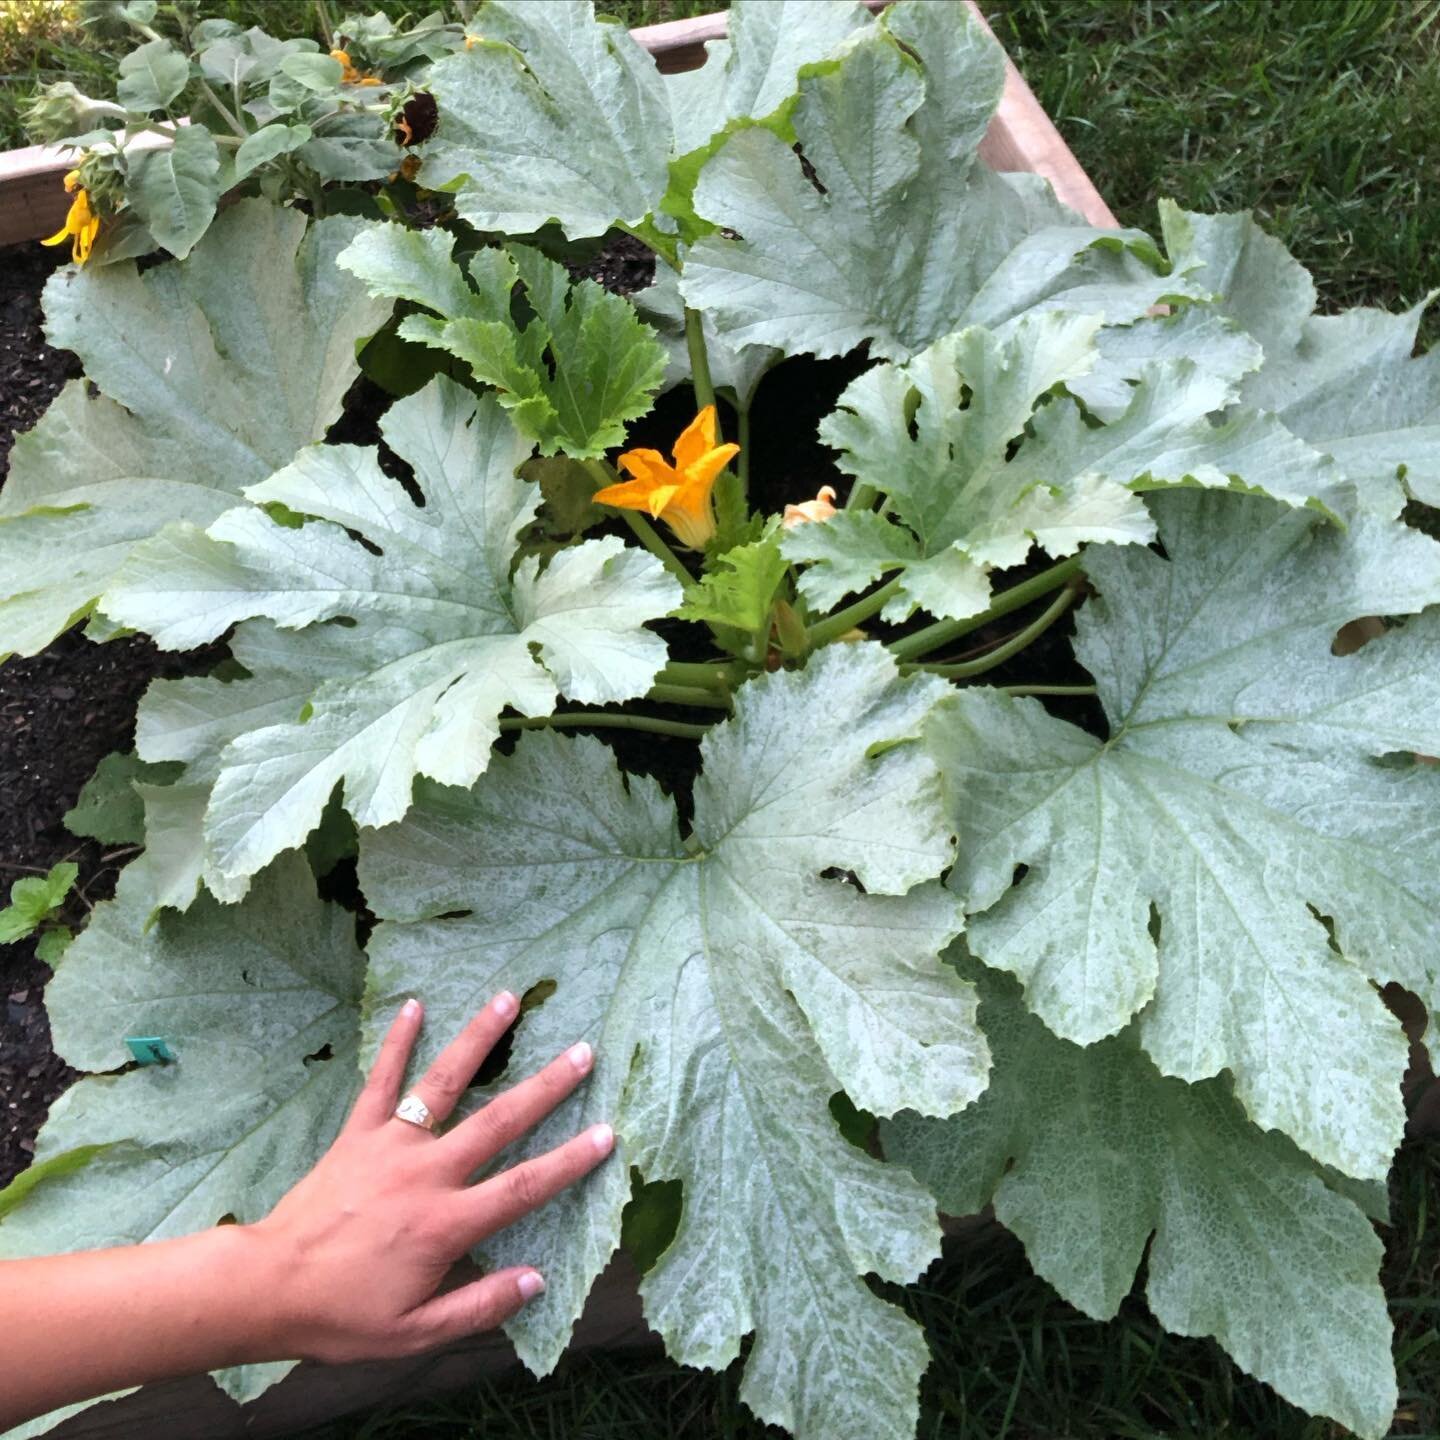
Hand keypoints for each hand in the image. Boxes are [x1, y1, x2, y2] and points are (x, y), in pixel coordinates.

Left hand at [250, 991, 611, 1364]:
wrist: (266, 1288)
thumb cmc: (341, 1316)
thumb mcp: (413, 1333)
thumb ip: (478, 1307)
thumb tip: (536, 1280)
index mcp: (446, 1224)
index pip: (523, 1187)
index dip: (570, 1161)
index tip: (607, 1133)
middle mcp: (426, 1174)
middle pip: (499, 1123)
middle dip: (546, 1087)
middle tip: (583, 1053)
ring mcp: (391, 1146)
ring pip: (444, 1084)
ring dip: (478, 1040)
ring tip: (508, 1000)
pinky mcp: (357, 1134)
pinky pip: (381, 1081)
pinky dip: (396, 1042)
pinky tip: (413, 1005)